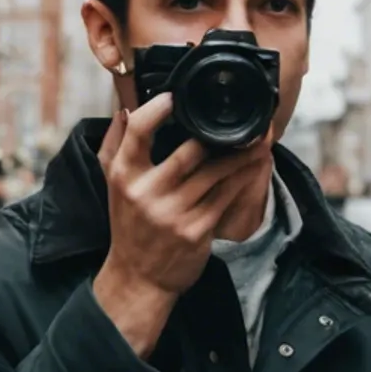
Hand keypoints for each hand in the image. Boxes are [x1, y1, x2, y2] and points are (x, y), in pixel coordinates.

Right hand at [89, 95, 273, 357]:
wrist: (139, 276)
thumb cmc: (128, 223)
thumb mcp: (111, 183)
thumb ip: (116, 143)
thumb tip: (124, 107)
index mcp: (124, 175)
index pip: (137, 133)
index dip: (156, 109)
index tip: (174, 95)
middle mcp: (147, 193)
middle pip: (189, 151)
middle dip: (217, 133)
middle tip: (241, 117)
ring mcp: (174, 213)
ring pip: (216, 173)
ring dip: (241, 154)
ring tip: (259, 138)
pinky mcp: (197, 230)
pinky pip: (227, 196)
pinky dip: (243, 178)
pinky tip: (255, 166)